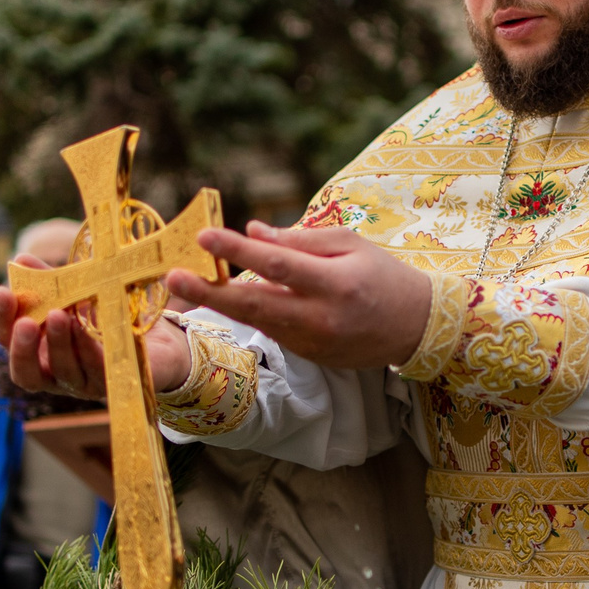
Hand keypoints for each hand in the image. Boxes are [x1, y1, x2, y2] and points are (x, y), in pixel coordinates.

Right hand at [0, 256, 192, 397]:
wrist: (160, 342)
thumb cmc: (108, 317)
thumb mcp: (79, 295)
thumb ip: (50, 282)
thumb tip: (22, 260)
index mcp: (39, 352)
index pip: (8, 341)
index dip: (1, 319)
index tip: (2, 291)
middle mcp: (57, 375)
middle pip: (27, 373)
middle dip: (24, 347)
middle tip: (26, 321)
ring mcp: (86, 385)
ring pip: (64, 373)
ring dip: (59, 344)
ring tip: (60, 315)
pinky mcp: (117, 385)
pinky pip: (101, 372)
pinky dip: (91, 350)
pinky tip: (88, 328)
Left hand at [165, 221, 433, 370]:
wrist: (416, 327)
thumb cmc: (383, 275)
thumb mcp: (350, 245)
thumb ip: (300, 239)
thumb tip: (252, 232)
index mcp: (336, 283)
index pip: (278, 265)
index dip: (238, 251)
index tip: (204, 237)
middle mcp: (322, 317)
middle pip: (256, 304)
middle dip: (210, 292)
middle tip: (173, 277)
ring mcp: (314, 342)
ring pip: (257, 321)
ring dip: (220, 304)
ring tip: (186, 285)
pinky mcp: (310, 356)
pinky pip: (272, 330)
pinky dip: (250, 313)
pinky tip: (229, 298)